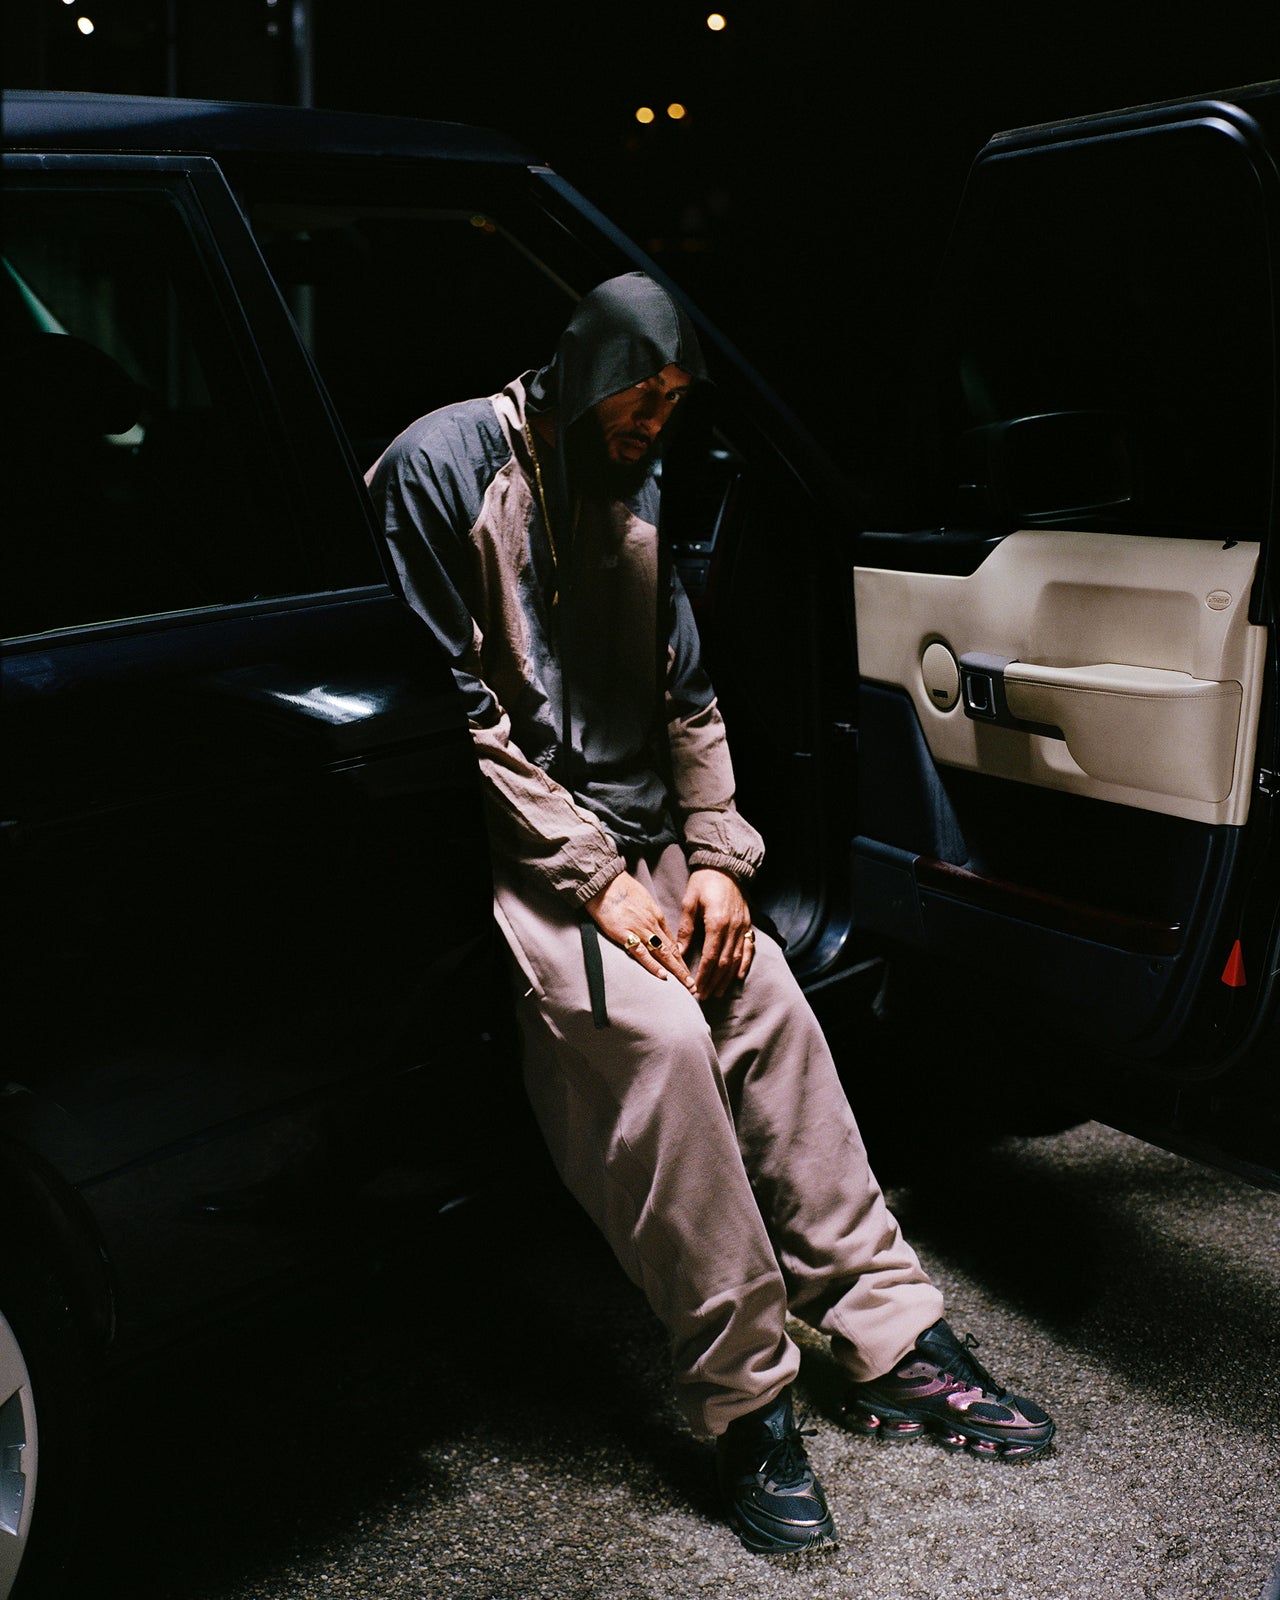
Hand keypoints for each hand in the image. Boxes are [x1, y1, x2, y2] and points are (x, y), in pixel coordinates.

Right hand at [585, 871, 696, 989]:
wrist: (603, 881)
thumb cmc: (621, 888)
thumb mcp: (643, 899)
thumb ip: (651, 915)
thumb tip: (656, 929)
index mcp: (657, 916)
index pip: (672, 942)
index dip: (681, 959)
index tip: (688, 972)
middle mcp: (652, 924)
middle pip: (671, 951)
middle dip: (684, 969)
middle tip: (694, 986)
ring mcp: (639, 929)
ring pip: (662, 953)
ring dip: (675, 970)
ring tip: (686, 985)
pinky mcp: (624, 934)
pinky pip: (641, 953)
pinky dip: (652, 965)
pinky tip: (662, 975)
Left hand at [676, 868, 754, 1000]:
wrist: (725, 866)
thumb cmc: (704, 882)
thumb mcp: (689, 902)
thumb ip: (686, 929)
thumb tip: (679, 953)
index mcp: (717, 922)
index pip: (710, 957)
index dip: (703, 976)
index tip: (696, 989)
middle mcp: (733, 928)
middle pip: (724, 963)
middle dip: (713, 981)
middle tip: (704, 996)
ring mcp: (743, 927)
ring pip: (736, 959)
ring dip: (727, 978)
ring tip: (717, 992)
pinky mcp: (748, 924)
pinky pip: (748, 949)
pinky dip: (744, 964)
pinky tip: (738, 976)